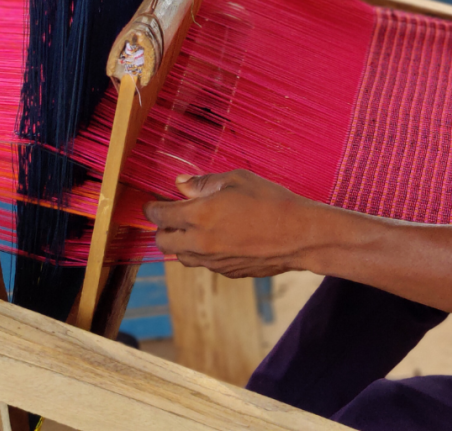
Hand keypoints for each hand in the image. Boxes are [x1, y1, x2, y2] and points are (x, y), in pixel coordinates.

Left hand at [143, 170, 317, 277]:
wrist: (300, 235)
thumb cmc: (272, 201)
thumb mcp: (238, 180)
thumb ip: (204, 182)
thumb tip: (181, 183)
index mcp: (200, 215)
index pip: (161, 215)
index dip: (151, 208)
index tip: (151, 204)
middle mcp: (201, 242)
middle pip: (162, 241)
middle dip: (162, 228)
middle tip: (172, 215)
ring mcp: (213, 261)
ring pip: (180, 256)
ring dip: (180, 242)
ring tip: (194, 227)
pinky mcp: (226, 273)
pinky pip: (203, 263)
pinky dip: (201, 252)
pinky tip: (217, 238)